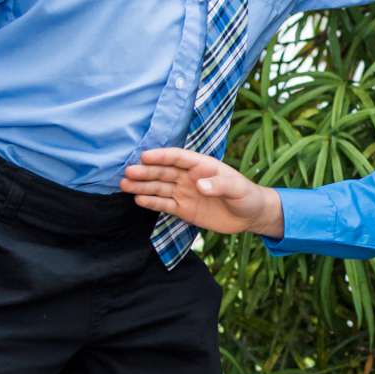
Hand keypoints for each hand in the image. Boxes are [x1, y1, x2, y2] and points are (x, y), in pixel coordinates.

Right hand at [120, 147, 284, 238]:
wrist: (250, 216)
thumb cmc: (246, 196)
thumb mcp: (237, 188)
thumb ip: (219, 185)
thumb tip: (199, 185)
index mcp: (201, 165)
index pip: (178, 157)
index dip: (161, 156)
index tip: (144, 156)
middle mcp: (189, 177)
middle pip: (164, 172)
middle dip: (146, 172)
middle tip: (128, 172)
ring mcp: (185, 193)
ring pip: (160, 188)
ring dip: (143, 186)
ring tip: (124, 185)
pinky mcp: (183, 210)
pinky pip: (164, 204)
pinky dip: (151, 202)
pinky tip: (138, 199)